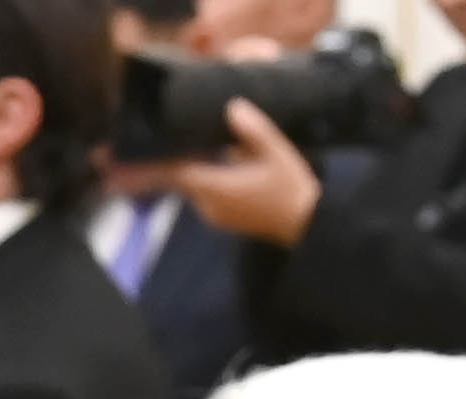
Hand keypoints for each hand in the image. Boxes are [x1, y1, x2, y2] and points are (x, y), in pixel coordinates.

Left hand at [171, 105, 323, 244]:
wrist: (303, 224)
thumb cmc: (290, 187)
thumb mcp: (276, 152)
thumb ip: (254, 130)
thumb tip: (233, 107)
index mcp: (218, 189)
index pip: (179, 174)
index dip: (167, 160)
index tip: (162, 144)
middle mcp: (210, 206)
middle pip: (184, 180)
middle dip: (180, 160)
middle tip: (176, 137)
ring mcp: (215, 215)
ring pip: (195, 187)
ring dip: (196, 168)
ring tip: (198, 145)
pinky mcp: (223, 219)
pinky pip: (205, 196)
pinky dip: (206, 180)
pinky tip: (221, 163)